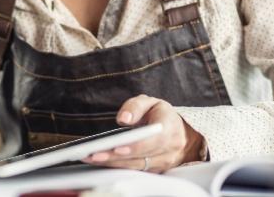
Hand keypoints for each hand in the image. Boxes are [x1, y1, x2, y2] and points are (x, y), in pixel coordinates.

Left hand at [82, 95, 205, 172]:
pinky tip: (101, 163)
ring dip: (114, 164)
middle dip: (116, 157)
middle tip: (94, 155)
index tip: (117, 148)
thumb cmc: (160, 115)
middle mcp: (169, 148)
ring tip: (92, 158)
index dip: (136, 146)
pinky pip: (136, 171)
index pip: (153, 140)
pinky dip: (118, 168)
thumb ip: (135, 106)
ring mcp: (164, 162)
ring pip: (137, 167)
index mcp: (169, 127)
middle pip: (141, 157)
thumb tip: (123, 118)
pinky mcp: (156, 170)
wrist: (181, 133)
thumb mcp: (150, 102)